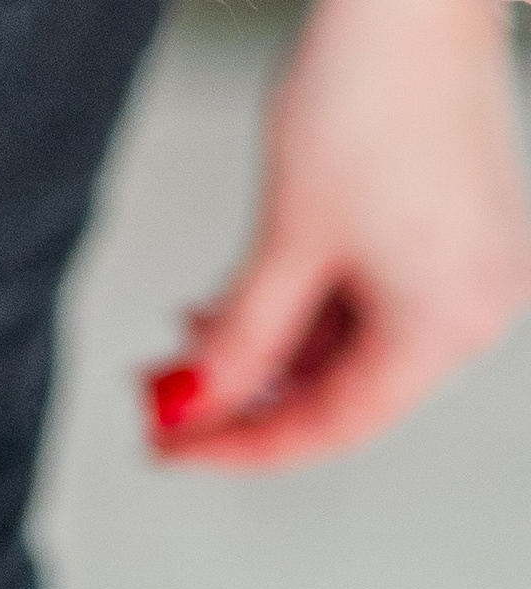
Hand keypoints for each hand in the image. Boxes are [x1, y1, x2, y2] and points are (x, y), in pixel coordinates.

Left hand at [144, 0, 530, 468]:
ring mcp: (469, 267)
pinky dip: (302, 306)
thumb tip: (193, 411)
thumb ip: (238, 343)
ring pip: (349, 346)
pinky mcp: (453, 230)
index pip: (329, 427)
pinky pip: (371, 298)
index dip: (237, 446)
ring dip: (266, 349)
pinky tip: (238, 302)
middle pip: (340, 391)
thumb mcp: (285, 241)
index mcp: (449, 324)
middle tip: (165, 399)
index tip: (171, 450)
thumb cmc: (371, 88)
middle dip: (245, 393)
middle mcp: (474, 304)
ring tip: (188, 338)